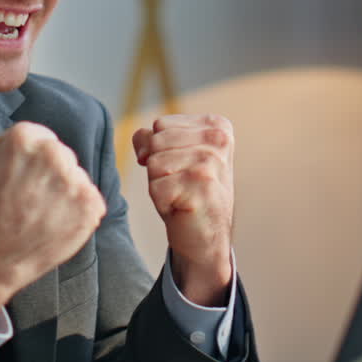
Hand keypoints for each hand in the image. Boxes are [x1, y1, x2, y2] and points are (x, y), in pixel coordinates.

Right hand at [0, 122, 105, 317]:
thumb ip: (3, 139)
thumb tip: (22, 138)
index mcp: (25, 137)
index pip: (43, 138)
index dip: (33, 161)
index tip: (26, 177)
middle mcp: (53, 154)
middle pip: (63, 156)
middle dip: (51, 174)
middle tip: (33, 197)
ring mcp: (74, 180)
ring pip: (77, 178)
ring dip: (65, 193)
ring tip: (43, 212)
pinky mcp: (90, 205)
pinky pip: (92, 201)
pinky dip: (79, 212)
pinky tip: (58, 222)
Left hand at [133, 114, 234, 305]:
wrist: (207, 236)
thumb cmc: (189, 190)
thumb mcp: (175, 153)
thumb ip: (153, 137)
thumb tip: (143, 150)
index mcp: (216, 125)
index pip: (160, 125)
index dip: (160, 149)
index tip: (182, 166)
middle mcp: (218, 140)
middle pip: (155, 142)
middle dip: (158, 166)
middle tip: (181, 183)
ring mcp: (211, 163)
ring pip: (154, 164)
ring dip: (160, 184)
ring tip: (181, 194)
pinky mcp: (200, 187)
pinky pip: (155, 187)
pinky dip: (162, 202)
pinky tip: (182, 207)